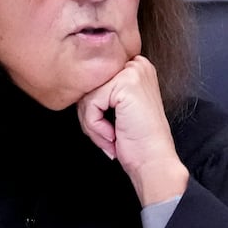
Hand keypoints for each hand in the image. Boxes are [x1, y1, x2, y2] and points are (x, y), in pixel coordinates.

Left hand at [76, 56, 189, 205]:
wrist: (153, 162)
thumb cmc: (138, 142)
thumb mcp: (119, 109)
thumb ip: (102, 92)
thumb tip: (75, 87)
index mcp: (136, 69)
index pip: (95, 81)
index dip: (94, 108)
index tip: (110, 128)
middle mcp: (137, 65)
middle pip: (90, 86)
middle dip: (91, 116)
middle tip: (108, 136)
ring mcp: (133, 72)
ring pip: (88, 95)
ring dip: (92, 123)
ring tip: (110, 137)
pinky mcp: (126, 84)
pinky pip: (91, 103)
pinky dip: (95, 125)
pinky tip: (113, 134)